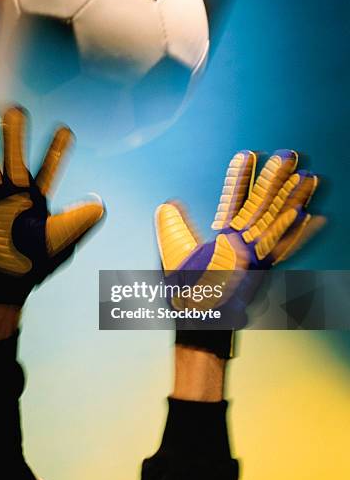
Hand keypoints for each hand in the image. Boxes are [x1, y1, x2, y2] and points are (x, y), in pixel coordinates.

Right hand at [0, 106, 103, 306]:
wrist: (0, 283)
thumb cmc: (33, 264)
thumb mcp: (60, 243)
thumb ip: (77, 223)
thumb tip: (101, 206)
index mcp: (37, 196)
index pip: (49, 167)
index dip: (56, 149)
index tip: (65, 129)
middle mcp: (12, 190)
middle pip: (12, 156)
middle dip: (13, 134)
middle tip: (14, 110)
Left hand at [155, 150, 323, 329]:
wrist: (197, 325)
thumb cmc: (186, 294)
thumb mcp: (174, 254)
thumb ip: (173, 228)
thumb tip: (166, 205)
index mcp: (224, 236)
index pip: (234, 198)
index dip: (240, 177)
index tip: (247, 154)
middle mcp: (243, 243)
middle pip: (262, 204)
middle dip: (274, 180)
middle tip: (287, 154)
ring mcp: (255, 257)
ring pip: (277, 221)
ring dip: (293, 199)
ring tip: (307, 176)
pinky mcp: (263, 273)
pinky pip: (284, 250)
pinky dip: (298, 234)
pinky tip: (314, 217)